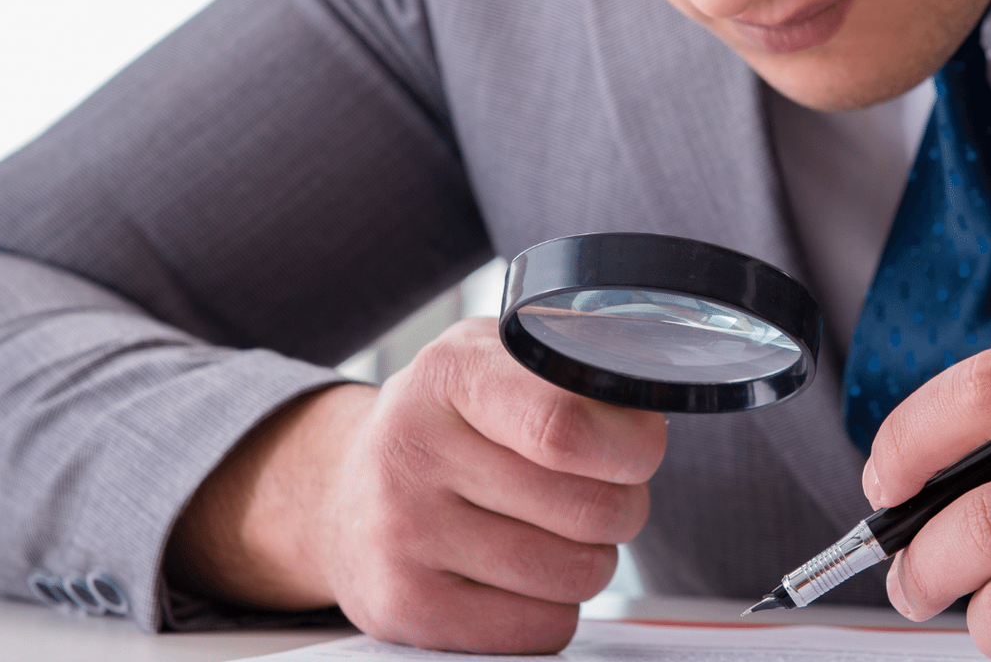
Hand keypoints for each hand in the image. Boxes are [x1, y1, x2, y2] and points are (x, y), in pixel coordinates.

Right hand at [167, 318, 665, 652]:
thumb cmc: (447, 423)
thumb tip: (648, 410)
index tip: (640, 450)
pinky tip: (522, 575)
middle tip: (603, 494)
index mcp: (450, 374)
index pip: (566, 427)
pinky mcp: (402, 607)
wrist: (342, 491)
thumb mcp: (494, 361)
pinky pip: (540, 629)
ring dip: (590, 560)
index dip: (630, 448)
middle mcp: (413, 450)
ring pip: (571, 574)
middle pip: (586, 509)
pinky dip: (554, 608)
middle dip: (623, 507)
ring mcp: (401, 534)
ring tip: (559, 533)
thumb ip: (567, 371)